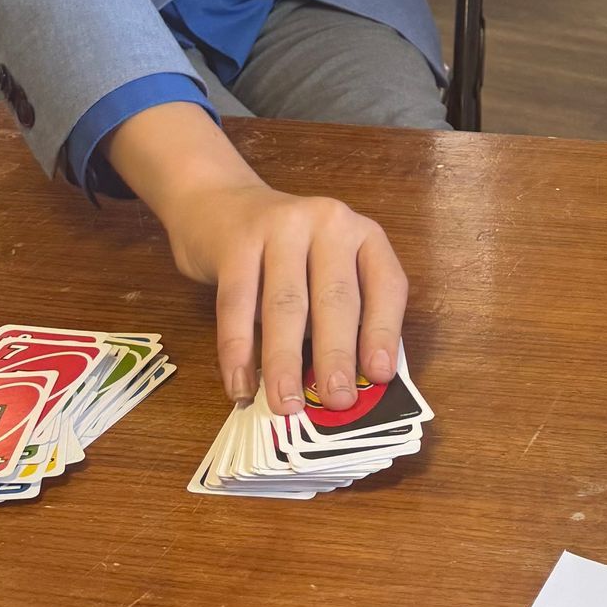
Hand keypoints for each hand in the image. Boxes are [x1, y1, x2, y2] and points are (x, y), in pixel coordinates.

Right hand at [151, 178, 407, 409]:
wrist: (221, 202)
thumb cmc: (285, 254)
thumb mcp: (325, 271)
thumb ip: (340, 315)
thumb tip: (347, 385)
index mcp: (362, 235)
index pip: (385, 285)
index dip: (385, 331)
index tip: (379, 375)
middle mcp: (328, 223)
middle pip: (335, 298)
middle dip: (336, 355)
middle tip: (336, 401)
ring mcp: (281, 227)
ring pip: (286, 305)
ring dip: (285, 362)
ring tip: (286, 404)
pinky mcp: (236, 241)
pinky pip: (237, 304)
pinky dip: (238, 351)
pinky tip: (240, 385)